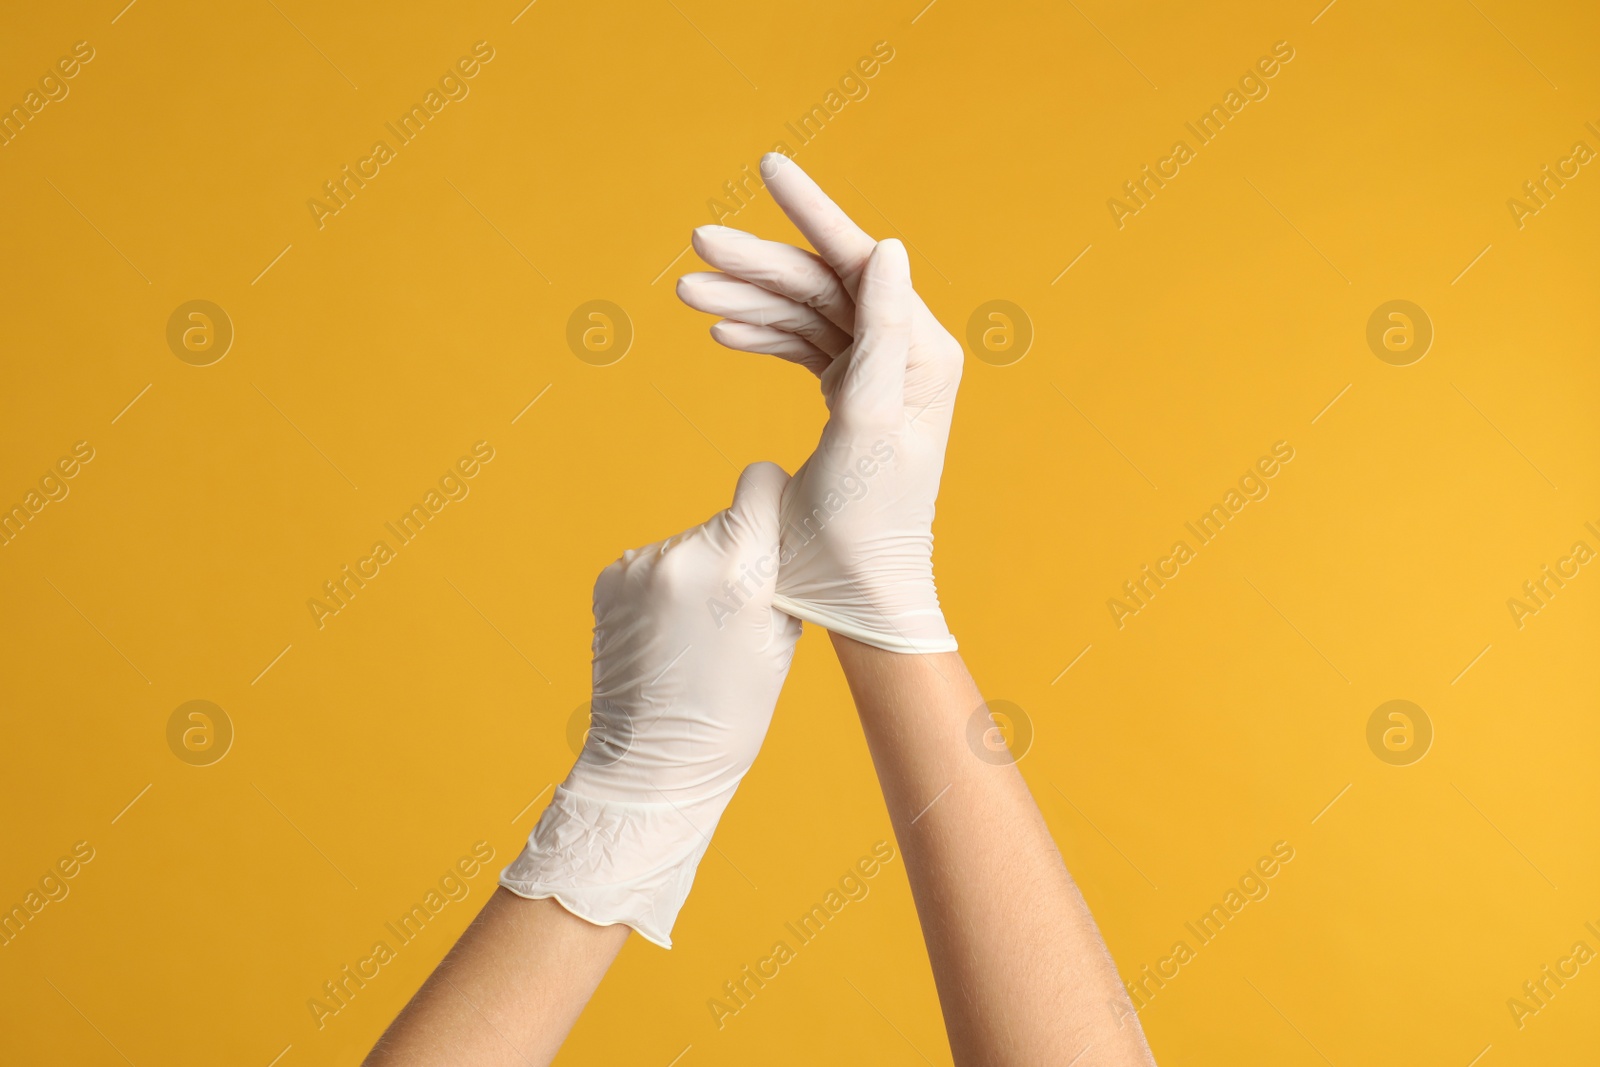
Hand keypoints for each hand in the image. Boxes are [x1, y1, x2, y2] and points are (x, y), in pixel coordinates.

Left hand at [500, 462, 798, 947]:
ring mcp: (639, 567)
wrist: (654, 763)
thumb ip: (783, 572)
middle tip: (738, 613)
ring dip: (699, 572)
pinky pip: (655, 564)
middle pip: (727, 519)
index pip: (761, 480)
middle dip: (738, 552)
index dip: (776, 500)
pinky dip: (666, 587)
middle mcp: (682, 555)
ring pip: (690, 544)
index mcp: (736, 566)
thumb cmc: (732, 712)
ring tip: (698, 634)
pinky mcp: (610, 579)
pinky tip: (669, 634)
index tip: (779, 528)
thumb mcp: (782, 638)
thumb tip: (784, 526)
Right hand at [676, 155, 962, 652]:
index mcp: (919, 353)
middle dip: (760, 263)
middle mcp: (905, 356)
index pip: (862, 261)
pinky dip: (762, 336)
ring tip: (686, 291)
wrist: (856, 593)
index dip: (812, 211)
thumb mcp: (865, 424)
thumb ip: (877, 335)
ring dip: (749, 299)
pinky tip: (723, 328)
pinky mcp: (848, 400)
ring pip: (807, 314)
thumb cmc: (863, 523)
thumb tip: (888, 247)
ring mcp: (876, 377)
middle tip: (693, 246)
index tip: (767, 164)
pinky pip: (802, 349)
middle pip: (825, 285)